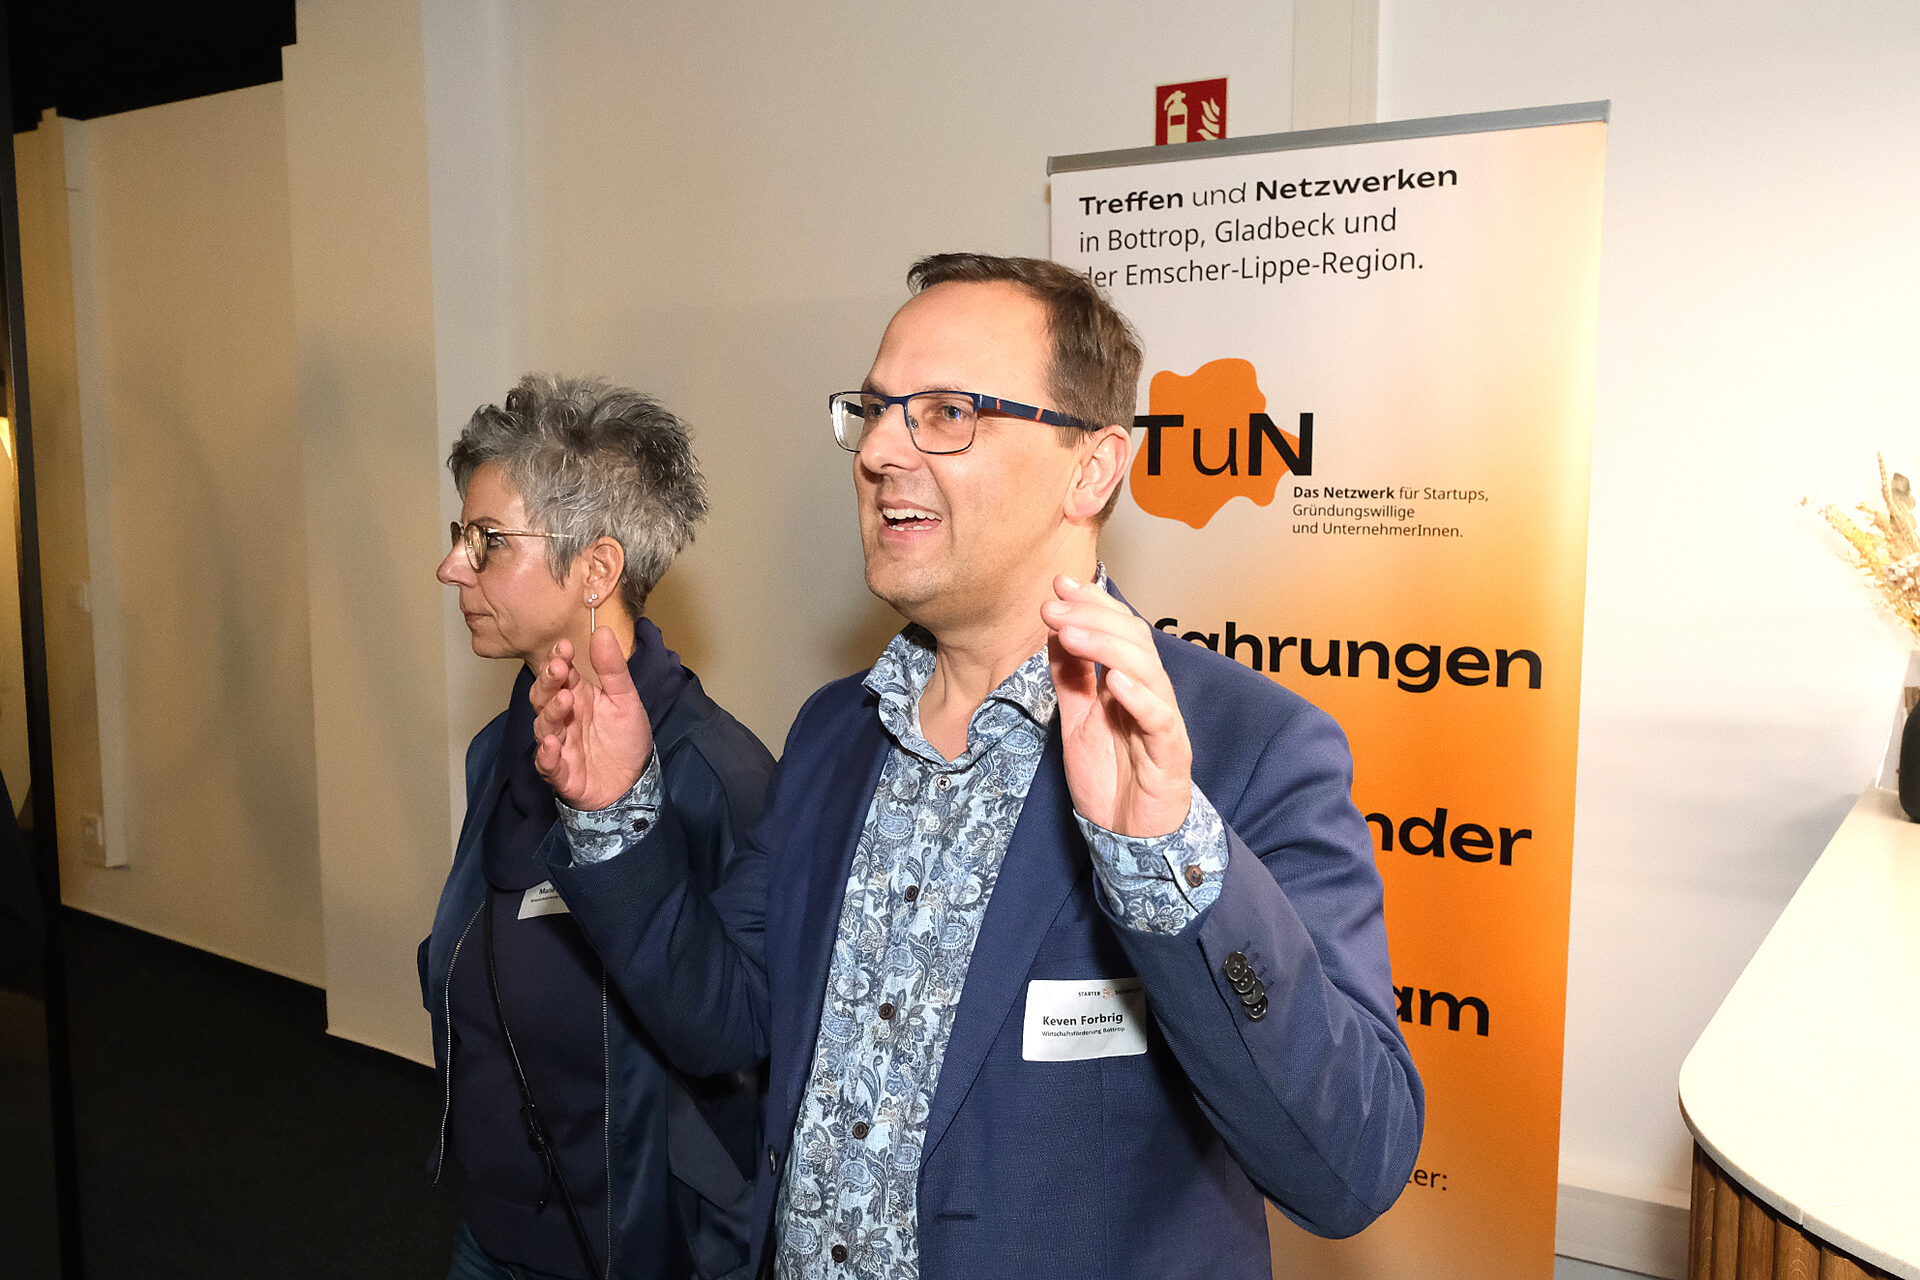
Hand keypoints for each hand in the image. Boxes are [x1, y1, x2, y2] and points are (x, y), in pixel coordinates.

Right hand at [531, 626, 653, 809]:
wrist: (634, 783)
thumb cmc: (625, 739)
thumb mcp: (625, 699)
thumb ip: (613, 669)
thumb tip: (602, 630)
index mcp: (577, 696)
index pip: (560, 674)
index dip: (558, 660)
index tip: (564, 647)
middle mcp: (563, 719)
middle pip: (544, 697)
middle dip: (548, 682)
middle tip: (559, 670)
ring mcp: (560, 746)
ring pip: (544, 727)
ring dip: (550, 714)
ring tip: (564, 701)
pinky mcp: (562, 774)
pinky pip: (548, 765)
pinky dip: (547, 756)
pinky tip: (551, 745)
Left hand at [1042, 575, 1192, 837]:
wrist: (1131, 835)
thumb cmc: (1111, 777)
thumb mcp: (1077, 720)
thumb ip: (1070, 678)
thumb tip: (1056, 631)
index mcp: (1128, 683)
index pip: (1117, 629)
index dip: (1092, 603)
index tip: (1059, 584)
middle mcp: (1149, 694)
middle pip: (1133, 640)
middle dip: (1092, 618)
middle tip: (1053, 608)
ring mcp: (1161, 721)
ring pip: (1146, 670)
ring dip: (1106, 647)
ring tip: (1071, 633)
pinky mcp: (1169, 753)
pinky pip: (1158, 719)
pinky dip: (1138, 696)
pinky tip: (1114, 680)